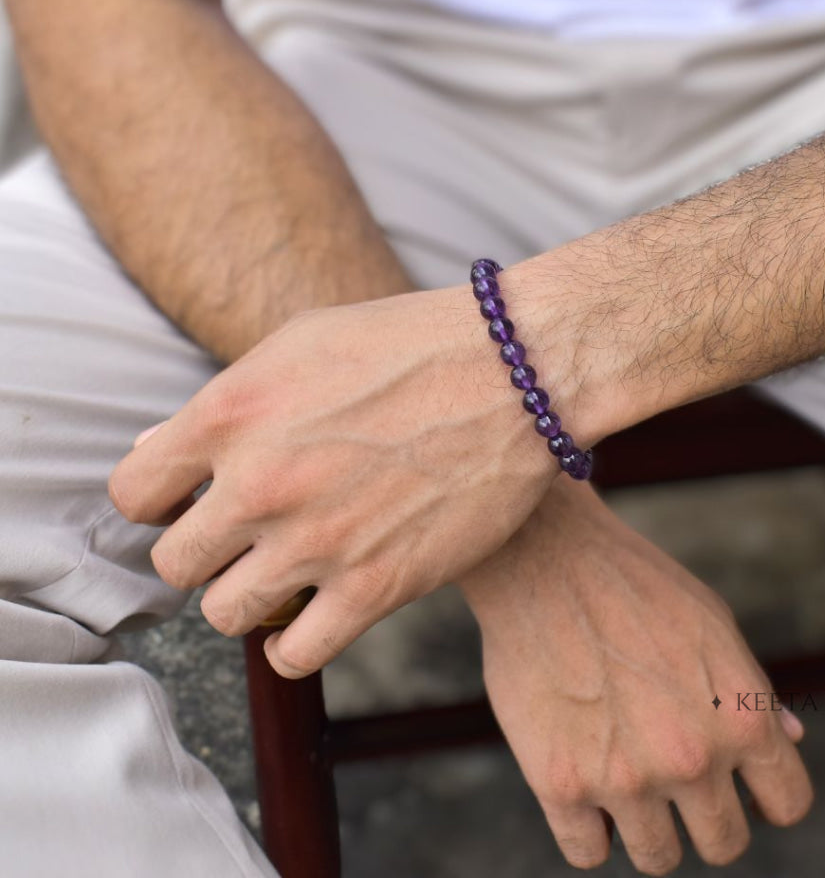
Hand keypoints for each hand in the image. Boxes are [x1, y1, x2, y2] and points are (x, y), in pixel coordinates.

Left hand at [108, 286, 559, 677]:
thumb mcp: (301, 344)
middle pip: (175, 563)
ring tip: (284, 571)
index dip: (157, 502)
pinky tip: (314, 612)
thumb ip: (226, 404)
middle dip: (205, 551)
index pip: (133, 492)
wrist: (514, 372)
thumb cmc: (410, 345)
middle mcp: (262, 482)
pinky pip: (293, 657)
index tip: (190, 502)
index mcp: (233, 412)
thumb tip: (155, 454)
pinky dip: (293, 645)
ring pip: (225, 613)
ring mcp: (317, 541)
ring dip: (248, 596)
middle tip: (245, 536)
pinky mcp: (375, 587)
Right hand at [459, 476, 811, 874]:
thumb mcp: (714, 624)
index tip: (739, 784)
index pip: (788, 804)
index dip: (765, 795)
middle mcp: (691, 758)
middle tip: (671, 777)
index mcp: (742, 718)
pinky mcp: (560, 784)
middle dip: (704, 817)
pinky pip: (587, 853)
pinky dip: (587, 829)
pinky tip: (582, 783)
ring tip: (623, 777)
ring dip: (646, 826)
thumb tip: (792, 738)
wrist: (545, 557)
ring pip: (658, 858)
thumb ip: (754, 691)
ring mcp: (625, 778)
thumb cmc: (634, 584)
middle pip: (724, 844)